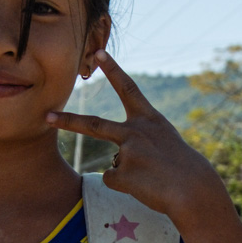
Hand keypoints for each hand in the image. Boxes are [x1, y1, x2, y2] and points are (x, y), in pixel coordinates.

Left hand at [46, 50, 225, 226]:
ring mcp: (128, 152)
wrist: (194, 190)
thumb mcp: (165, 144)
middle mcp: (135, 131)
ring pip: (112, 162)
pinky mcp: (123, 174)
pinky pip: (115, 182)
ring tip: (149, 177)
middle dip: (68, 121)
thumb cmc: (183, 169)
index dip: (113, 70)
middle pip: (94, 125)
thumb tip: (113, 161)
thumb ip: (140, 143)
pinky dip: (128, 187)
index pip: (128, 89)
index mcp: (149, 120)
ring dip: (123, 171)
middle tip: (47, 116)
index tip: (98, 53)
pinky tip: (146, 187)